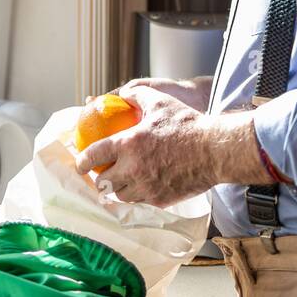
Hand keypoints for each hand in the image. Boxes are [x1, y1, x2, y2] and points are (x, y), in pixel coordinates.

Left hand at [73, 83, 268, 207]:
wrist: (215, 150)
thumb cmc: (188, 124)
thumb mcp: (160, 102)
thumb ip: (137, 95)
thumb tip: (122, 95)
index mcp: (129, 144)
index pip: (94, 156)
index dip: (82, 161)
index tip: (80, 163)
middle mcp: (133, 169)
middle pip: (104, 182)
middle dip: (100, 179)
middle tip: (102, 174)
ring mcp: (147, 187)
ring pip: (121, 195)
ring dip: (118, 189)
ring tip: (122, 181)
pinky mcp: (160, 200)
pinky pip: (142, 201)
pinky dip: (138, 194)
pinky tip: (143, 186)